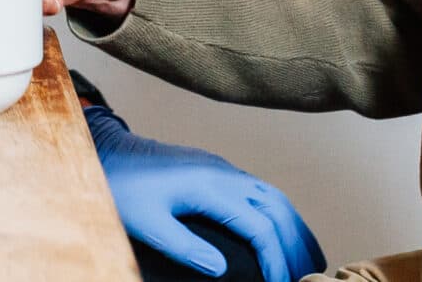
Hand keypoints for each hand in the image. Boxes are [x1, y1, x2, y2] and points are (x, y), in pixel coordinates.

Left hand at [85, 106, 326, 281]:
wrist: (110, 152)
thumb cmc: (123, 189)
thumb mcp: (147, 223)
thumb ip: (184, 246)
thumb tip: (224, 270)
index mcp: (210, 186)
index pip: (259, 225)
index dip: (276, 259)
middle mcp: (224, 173)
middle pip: (277, 206)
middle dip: (297, 243)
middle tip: (311, 277)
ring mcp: (224, 170)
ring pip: (274, 195)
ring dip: (296, 226)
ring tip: (310, 259)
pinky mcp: (219, 172)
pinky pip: (262, 191)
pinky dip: (281, 213)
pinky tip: (283, 231)